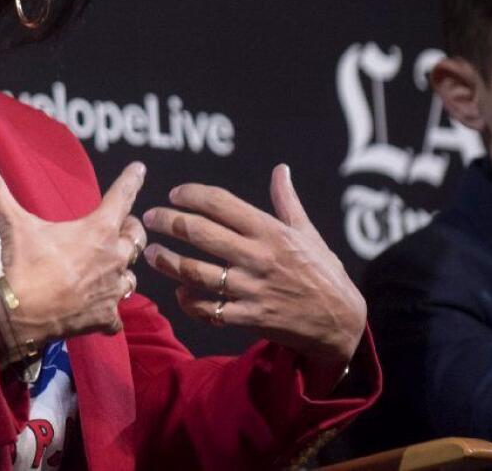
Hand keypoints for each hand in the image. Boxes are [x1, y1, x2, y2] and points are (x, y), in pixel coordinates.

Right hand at [0, 151, 146, 352]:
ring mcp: (112, 289)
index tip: (139, 169)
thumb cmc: (23, 266)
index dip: (131, 180)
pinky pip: (117, 313)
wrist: (20, 317)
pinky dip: (109, 309)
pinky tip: (99, 307)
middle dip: (130, 230)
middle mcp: (113, 257)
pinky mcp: (106, 316)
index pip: (123, 196)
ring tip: (110, 267)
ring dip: (122, 269)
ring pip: (131, 275)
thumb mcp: (13, 222)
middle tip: (121, 226)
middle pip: (136, 237)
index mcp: (98, 230)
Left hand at [141, 164, 365, 388]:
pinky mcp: (249, 317)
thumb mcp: (307, 232)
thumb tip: (281, 169)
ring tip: (151, 252)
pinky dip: (188, 300)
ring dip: (168, 261)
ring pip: (196, 273)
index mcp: (271, 231)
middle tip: (150, 217)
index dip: (192, 195)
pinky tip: (179, 290)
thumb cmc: (323, 272)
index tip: (175, 194)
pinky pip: (208, 309)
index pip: (221, 203)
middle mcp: (258, 257)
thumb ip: (287, 201)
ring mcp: (251, 289)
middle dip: (169, 222)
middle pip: (201, 233)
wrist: (341, 322)